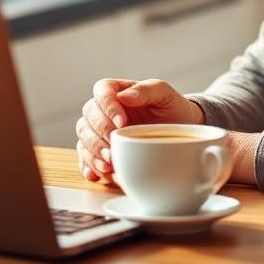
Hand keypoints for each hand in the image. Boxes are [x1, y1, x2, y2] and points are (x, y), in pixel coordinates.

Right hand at [75, 78, 205, 182]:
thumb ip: (147, 90)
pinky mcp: (101, 150)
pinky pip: (86, 157)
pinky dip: (90, 166)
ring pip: (84, 138)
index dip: (107, 106)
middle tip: (113, 148)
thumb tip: (123, 96)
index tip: (122, 123)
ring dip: (93, 152)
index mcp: (119, 90)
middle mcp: (105, 110)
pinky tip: (100, 173)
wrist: (180, 133)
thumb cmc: (172, 110)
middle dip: (99, 134)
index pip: (102, 90)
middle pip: (88, 116)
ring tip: (109, 165)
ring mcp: (102, 131)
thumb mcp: (166, 95)